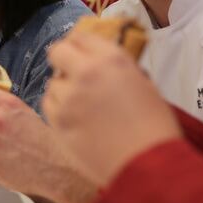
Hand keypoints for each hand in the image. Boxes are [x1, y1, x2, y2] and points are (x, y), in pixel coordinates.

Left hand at [43, 31, 181, 185]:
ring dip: (63, 88)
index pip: (81, 36)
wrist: (148, 165)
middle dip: (64, 59)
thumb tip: (105, 63)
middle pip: (58, 51)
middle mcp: (86, 73)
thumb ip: (119, 68)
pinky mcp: (58, 123)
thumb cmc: (154, 127)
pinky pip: (48, 106)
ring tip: (80, 102)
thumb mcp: (144, 85)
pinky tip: (73, 116)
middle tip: (73, 71)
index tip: (81, 51)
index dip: (80, 44)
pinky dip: (58, 108)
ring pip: (52, 82)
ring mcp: (69, 99)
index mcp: (111, 59)